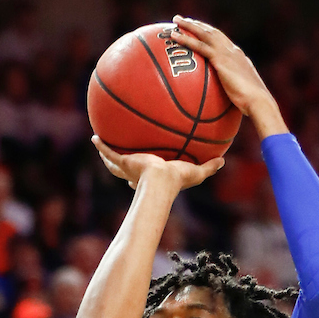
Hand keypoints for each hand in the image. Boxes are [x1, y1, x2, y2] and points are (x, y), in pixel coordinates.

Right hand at [92, 136, 222, 190]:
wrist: (160, 181)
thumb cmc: (177, 181)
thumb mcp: (196, 172)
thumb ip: (209, 167)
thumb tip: (223, 161)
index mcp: (153, 176)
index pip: (147, 176)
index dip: (146, 173)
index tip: (147, 167)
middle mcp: (138, 173)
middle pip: (128, 168)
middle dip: (124, 162)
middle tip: (123, 155)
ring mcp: (128, 167)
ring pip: (114, 160)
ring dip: (107, 154)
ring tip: (102, 142)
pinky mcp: (122, 162)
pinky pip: (109, 152)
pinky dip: (101, 146)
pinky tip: (95, 136)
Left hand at [171, 17, 284, 129]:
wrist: (258, 101)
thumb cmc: (252, 106)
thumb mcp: (241, 97)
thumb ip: (231, 95)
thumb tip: (223, 107)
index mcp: (239, 57)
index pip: (222, 41)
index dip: (210, 34)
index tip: (200, 30)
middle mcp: (233, 51)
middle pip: (212, 32)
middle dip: (198, 25)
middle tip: (183, 20)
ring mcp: (227, 53)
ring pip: (204, 33)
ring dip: (189, 25)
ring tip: (175, 21)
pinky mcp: (220, 59)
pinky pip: (199, 46)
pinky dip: (186, 39)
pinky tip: (174, 36)